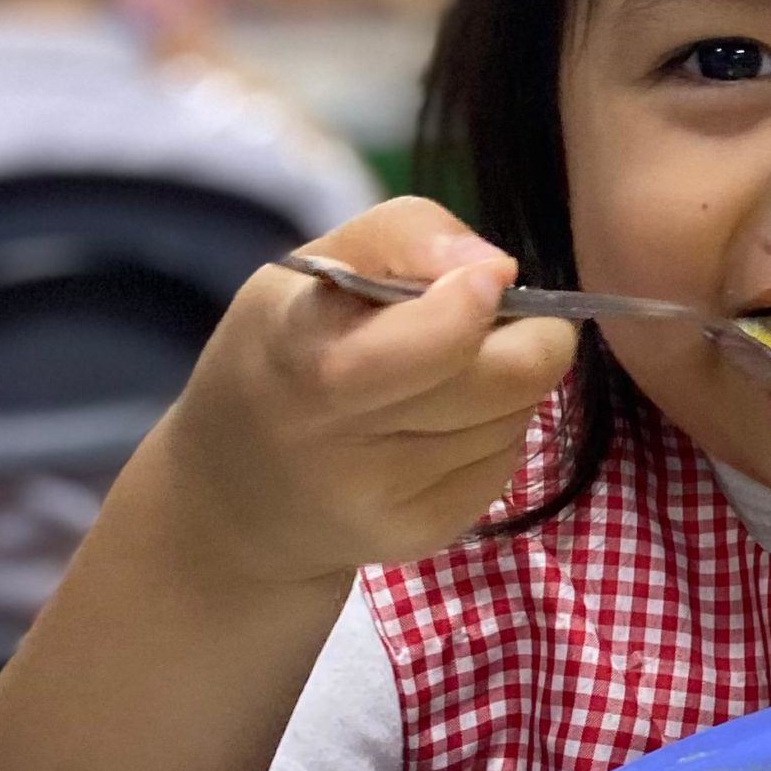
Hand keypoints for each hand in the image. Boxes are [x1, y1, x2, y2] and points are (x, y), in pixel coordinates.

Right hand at [156, 196, 577, 589]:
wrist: (238, 493)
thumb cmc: (282, 354)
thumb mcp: (306, 271)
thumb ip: (401, 238)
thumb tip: (497, 267)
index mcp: (308, 360)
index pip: (435, 340)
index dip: (479, 303)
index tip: (488, 277)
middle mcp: (346, 441)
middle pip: (510, 379)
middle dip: (532, 335)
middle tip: (500, 317)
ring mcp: (391, 498)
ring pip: (517, 417)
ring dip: (510, 385)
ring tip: (447, 377)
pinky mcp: (427, 533)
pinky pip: (508, 463)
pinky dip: (495, 431)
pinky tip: (441, 425)